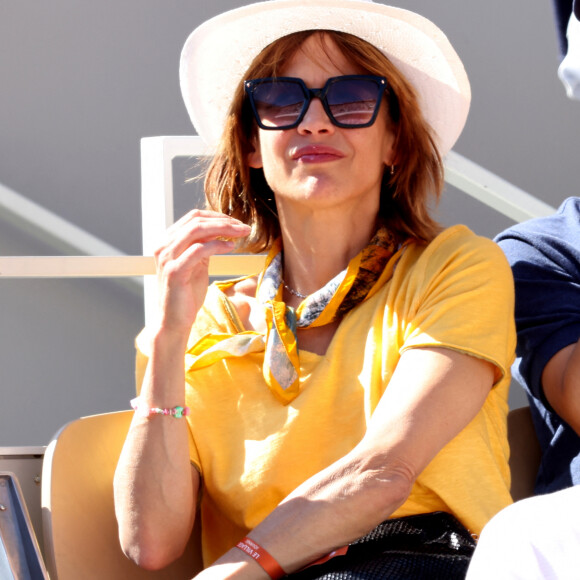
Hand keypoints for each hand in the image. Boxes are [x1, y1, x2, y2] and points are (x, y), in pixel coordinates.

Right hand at [154, 209, 250, 336]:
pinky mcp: (174, 271)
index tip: (237, 223)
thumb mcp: (198, 265)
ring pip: (197, 230)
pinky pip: (198, 250)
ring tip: (242, 233)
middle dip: (224, 221)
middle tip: (244, 227)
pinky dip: (217, 245)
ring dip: (224, 229)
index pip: (193, 217)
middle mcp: (164, 246)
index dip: (217, 216)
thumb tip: (222, 231)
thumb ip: (205, 247)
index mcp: (168, 242)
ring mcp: (167, 258)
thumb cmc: (187, 295)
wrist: (174, 321)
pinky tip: (231, 246)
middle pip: (196, 220)